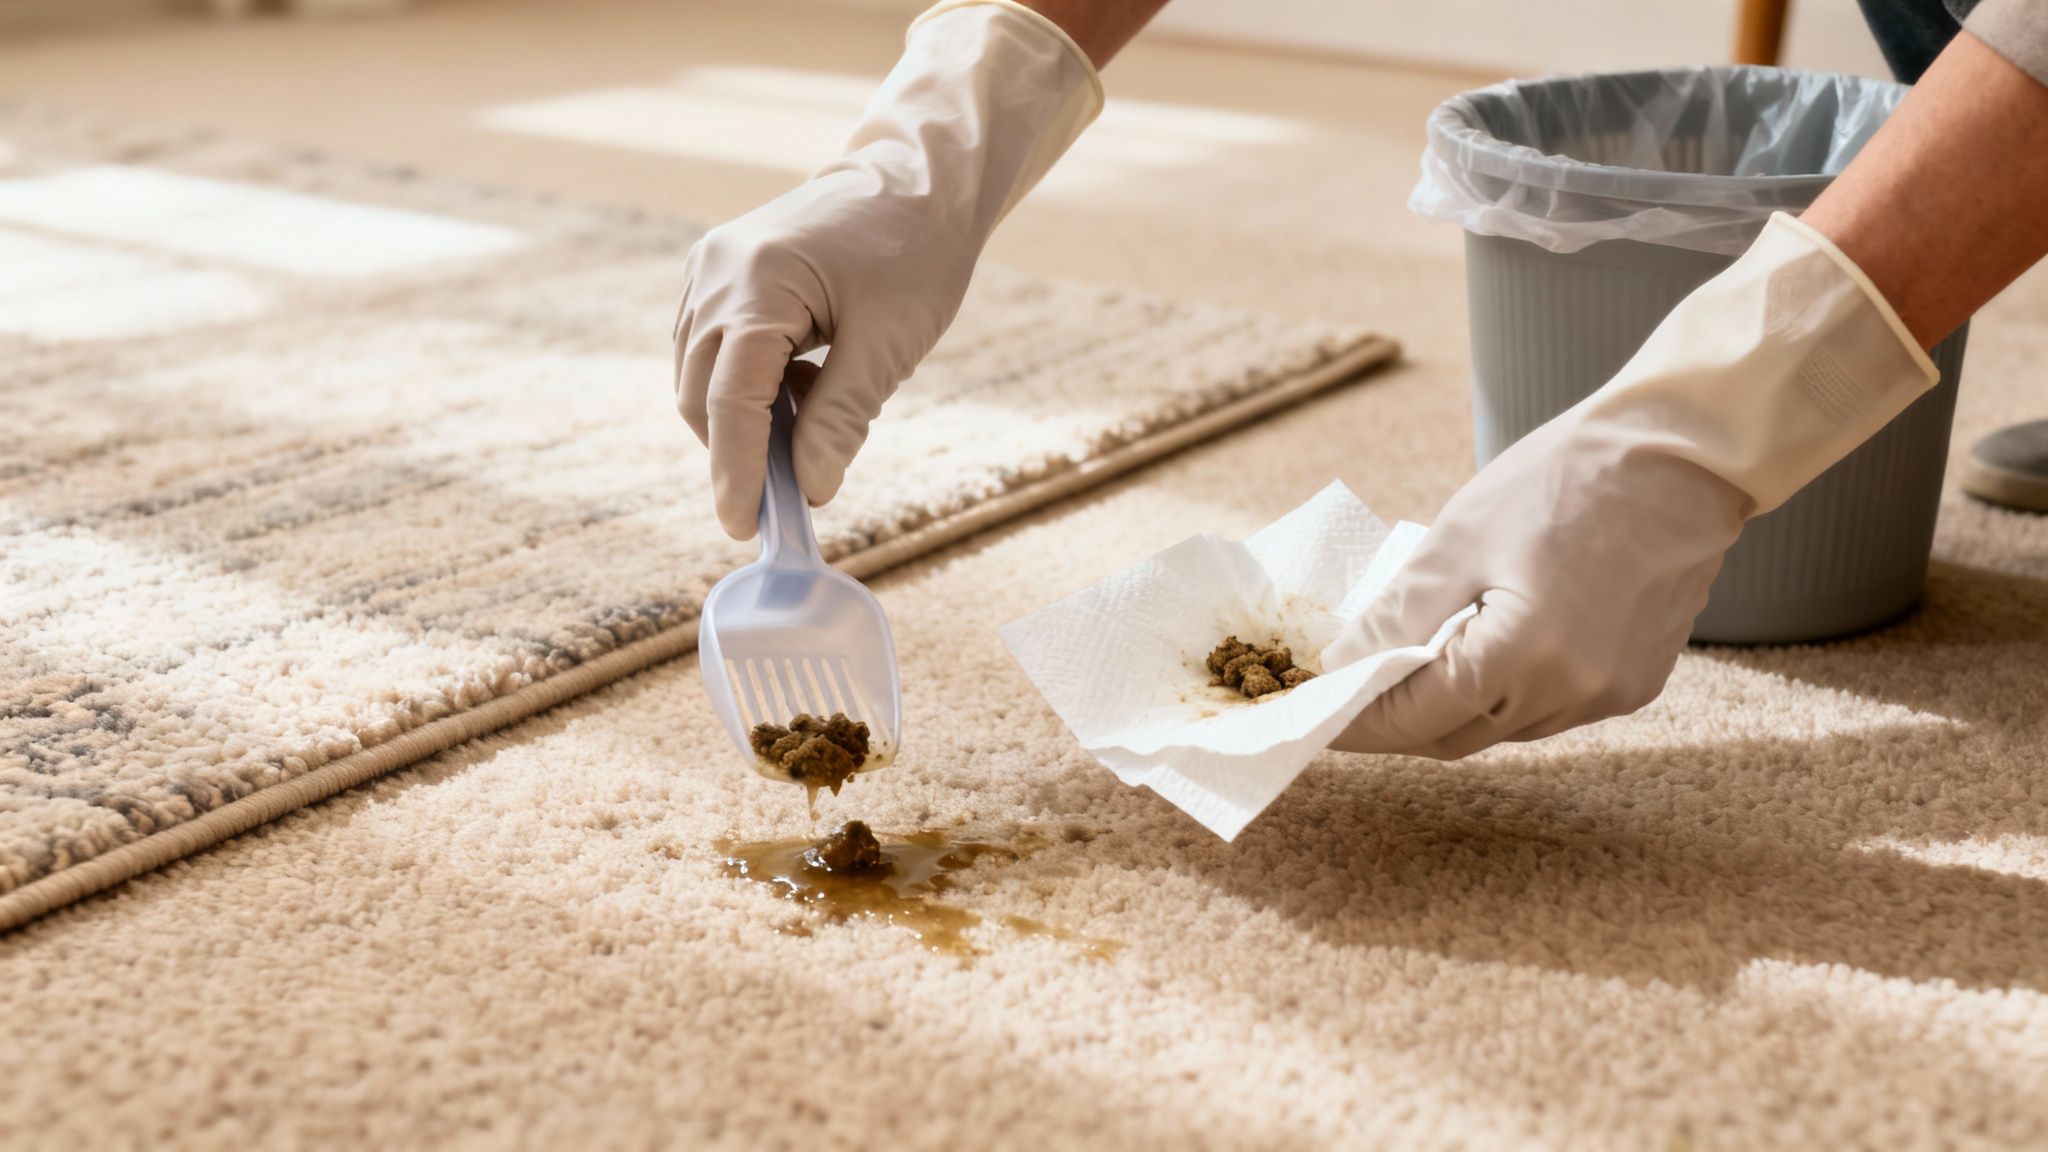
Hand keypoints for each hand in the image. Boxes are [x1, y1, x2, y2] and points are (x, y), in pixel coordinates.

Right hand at [674, 0, 1100, 538]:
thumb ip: (842, 419)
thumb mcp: (890, 345)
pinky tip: (803, 385)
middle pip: (702, 395)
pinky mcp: (718, 274)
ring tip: (814, 422)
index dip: (736, 472)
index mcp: (757, 283)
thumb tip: (810, 490)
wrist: (915, 178)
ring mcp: (709, 270)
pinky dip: (748, 387)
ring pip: (700, 378)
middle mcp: (716, 274)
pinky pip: (713, 351)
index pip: (730, 401)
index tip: (746, 528)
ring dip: (745, 420)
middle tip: (792, 496)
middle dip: (738, 453)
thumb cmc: (915, 253)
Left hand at [1326, 407, 1746, 759]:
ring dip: (1450, 710)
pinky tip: (1479, 655)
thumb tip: (1343, 664)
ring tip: (1406, 670)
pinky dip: (1503, 696)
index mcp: (1522, 658)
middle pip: (1455, 736)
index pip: (1414, 717)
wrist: (1681, 454)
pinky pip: (1549, 711)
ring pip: (1501, 729)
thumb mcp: (1459, 539)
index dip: (1357, 721)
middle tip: (1348, 695)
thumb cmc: (1566, 478)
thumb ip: (1398, 615)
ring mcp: (1611, 695)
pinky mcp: (1636, 685)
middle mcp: (1572, 693)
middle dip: (1396, 721)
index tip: (1314, 714)